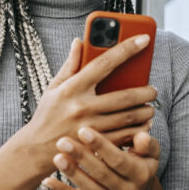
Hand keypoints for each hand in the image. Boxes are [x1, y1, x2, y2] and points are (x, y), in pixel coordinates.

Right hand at [21, 35, 156, 174]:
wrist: (35, 150)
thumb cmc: (47, 114)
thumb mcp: (54, 87)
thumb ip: (70, 64)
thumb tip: (79, 41)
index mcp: (73, 88)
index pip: (104, 63)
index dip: (126, 49)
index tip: (144, 39)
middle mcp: (82, 107)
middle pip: (123, 96)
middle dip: (145, 92)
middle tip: (153, 89)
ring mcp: (90, 128)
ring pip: (128, 117)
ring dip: (144, 111)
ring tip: (150, 106)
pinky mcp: (95, 146)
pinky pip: (124, 136)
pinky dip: (138, 130)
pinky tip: (144, 125)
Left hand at [42, 128, 167, 189]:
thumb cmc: (144, 163)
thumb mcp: (152, 153)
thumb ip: (147, 144)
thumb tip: (142, 136)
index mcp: (140, 175)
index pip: (118, 160)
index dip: (102, 146)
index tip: (84, 130)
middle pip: (101, 174)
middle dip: (81, 157)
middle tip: (63, 141)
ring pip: (89, 188)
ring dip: (71, 173)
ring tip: (56, 157)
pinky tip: (47, 181)